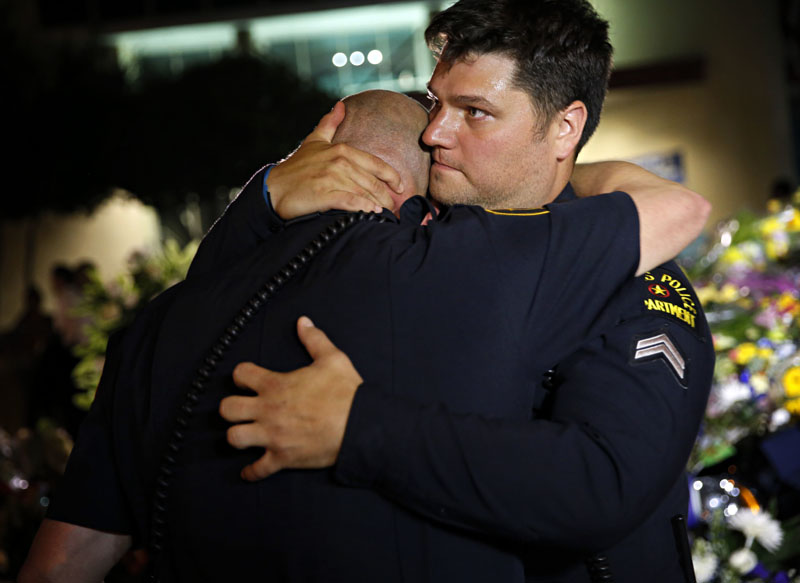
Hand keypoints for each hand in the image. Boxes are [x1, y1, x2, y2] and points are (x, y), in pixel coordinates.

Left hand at [219, 316, 363, 480]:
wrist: (360, 427)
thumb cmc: (346, 393)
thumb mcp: (333, 359)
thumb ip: (314, 339)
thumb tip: (303, 322)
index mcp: (276, 385)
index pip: (240, 374)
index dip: (241, 375)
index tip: (246, 380)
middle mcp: (268, 411)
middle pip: (227, 409)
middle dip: (230, 408)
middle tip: (240, 408)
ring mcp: (273, 436)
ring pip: (234, 438)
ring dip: (237, 436)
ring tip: (243, 434)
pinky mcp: (283, 458)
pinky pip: (258, 469)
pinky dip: (252, 472)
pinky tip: (250, 470)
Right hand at [267, 102, 403, 217]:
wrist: (273, 188)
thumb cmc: (296, 167)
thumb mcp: (314, 141)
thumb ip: (329, 124)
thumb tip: (340, 105)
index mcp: (341, 150)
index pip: (376, 164)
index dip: (392, 177)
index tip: (401, 187)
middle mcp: (339, 162)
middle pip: (374, 182)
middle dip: (388, 197)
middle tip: (395, 208)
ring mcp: (332, 179)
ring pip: (365, 193)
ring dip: (379, 205)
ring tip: (386, 213)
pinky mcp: (325, 195)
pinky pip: (352, 202)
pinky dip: (364, 208)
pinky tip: (371, 214)